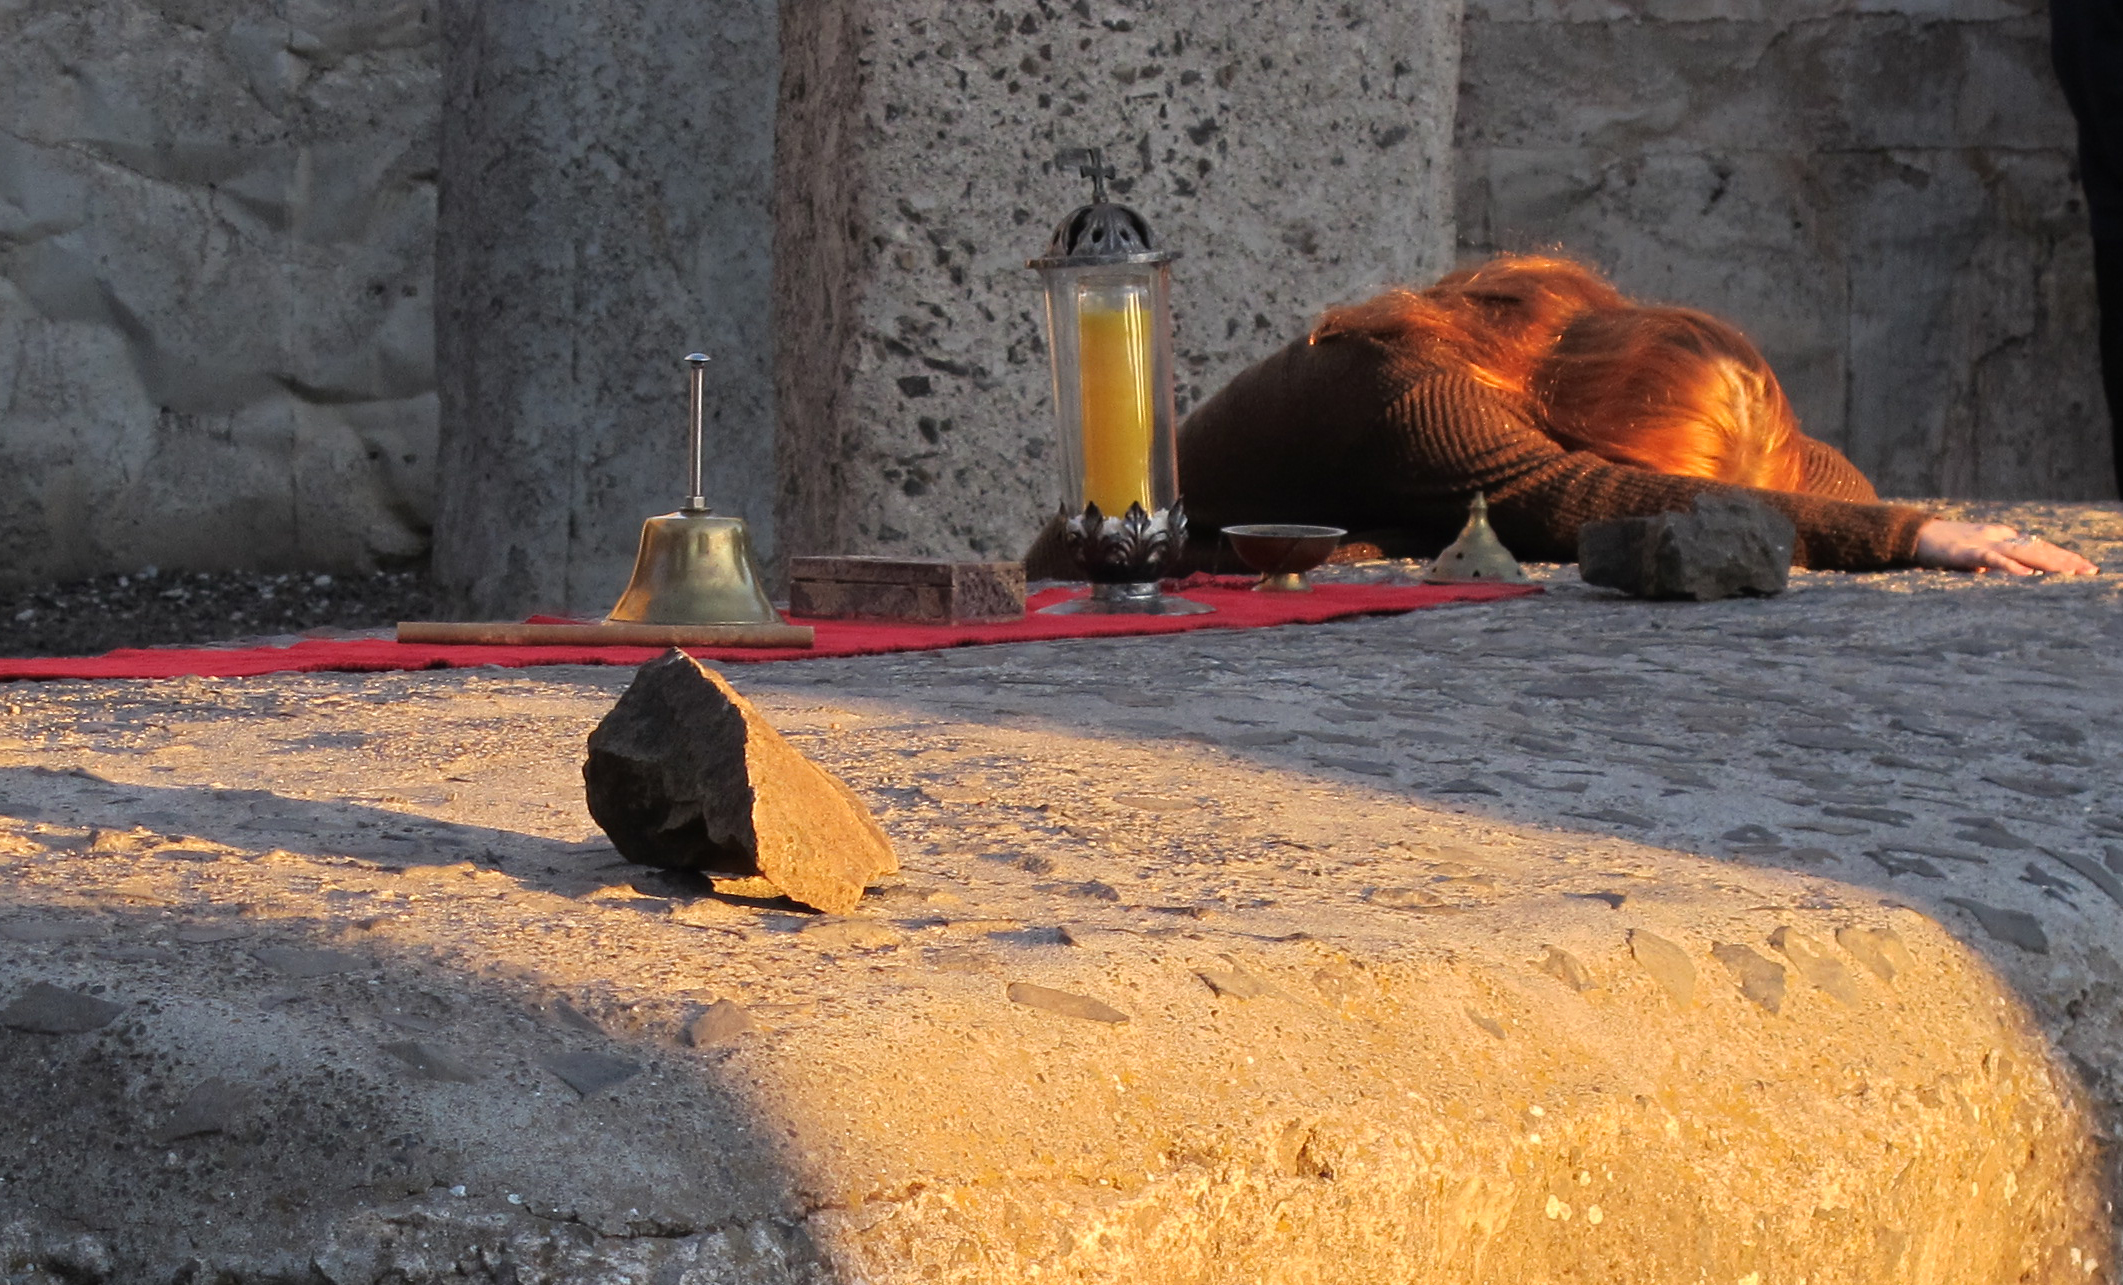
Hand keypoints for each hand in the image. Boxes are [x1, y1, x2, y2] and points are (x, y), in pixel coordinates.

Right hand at [1913, 520, 2098, 575]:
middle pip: (2038, 548)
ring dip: (2049, 563)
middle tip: (2090, 570)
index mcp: (2000, 536)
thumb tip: (2011, 574)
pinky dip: (2012, 568)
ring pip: (2024, 553)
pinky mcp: (1968, 552)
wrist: (1911, 534)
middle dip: (2065, 560)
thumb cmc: (1940, 548)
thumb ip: (1993, 563)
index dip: (2061, 555)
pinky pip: (1994, 560)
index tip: (2084, 567)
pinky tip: (2029, 576)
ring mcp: (1984, 543)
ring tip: (2072, 572)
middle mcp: (1998, 536)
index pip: (2037, 546)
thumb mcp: (1973, 556)